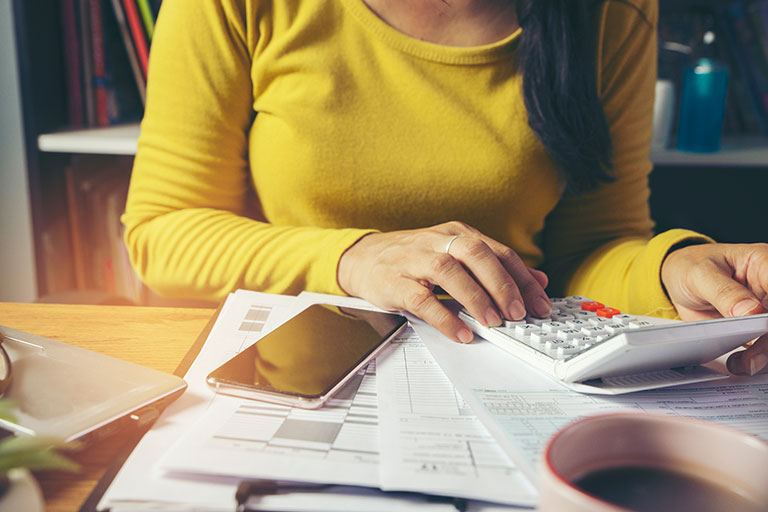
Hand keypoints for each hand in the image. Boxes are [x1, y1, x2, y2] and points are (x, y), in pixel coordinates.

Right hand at [337, 221, 550, 342]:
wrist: (362, 259)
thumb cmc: (412, 259)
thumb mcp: (455, 256)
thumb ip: (494, 266)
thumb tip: (538, 280)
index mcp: (457, 234)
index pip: (498, 252)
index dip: (522, 278)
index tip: (539, 304)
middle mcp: (438, 241)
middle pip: (476, 254)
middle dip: (502, 284)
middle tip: (518, 313)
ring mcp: (414, 259)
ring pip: (449, 271)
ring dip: (475, 297)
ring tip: (493, 321)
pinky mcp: (394, 281)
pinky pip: (421, 299)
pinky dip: (443, 317)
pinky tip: (460, 332)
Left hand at [661, 242, 767, 375]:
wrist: (678, 279)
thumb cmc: (691, 267)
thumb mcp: (700, 274)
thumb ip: (724, 292)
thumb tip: (750, 310)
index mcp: (763, 263)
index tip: (764, 326)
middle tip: (753, 357)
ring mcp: (765, 309)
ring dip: (765, 354)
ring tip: (743, 364)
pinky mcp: (757, 327)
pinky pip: (763, 346)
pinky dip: (756, 358)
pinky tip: (740, 363)